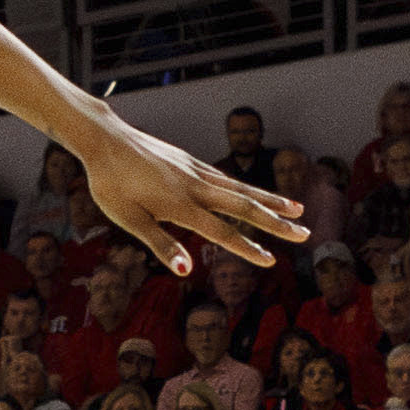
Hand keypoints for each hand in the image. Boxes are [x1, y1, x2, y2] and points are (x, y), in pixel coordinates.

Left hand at [74, 109, 302, 281]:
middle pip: (244, 206)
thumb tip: (186, 270)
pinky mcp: (189, 161)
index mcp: (181, 205)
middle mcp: (195, 186)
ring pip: (241, 188)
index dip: (247, 249)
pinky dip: (247, 187)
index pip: (222, 232)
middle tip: (305, 234)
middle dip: (276, 222)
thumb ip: (160, 244)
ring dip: (271, 201)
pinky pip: (226, 177)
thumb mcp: (129, 219)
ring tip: (297, 209)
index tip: (271, 261)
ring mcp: (195, 170)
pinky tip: (254, 194)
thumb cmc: (110, 184)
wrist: (104, 139)